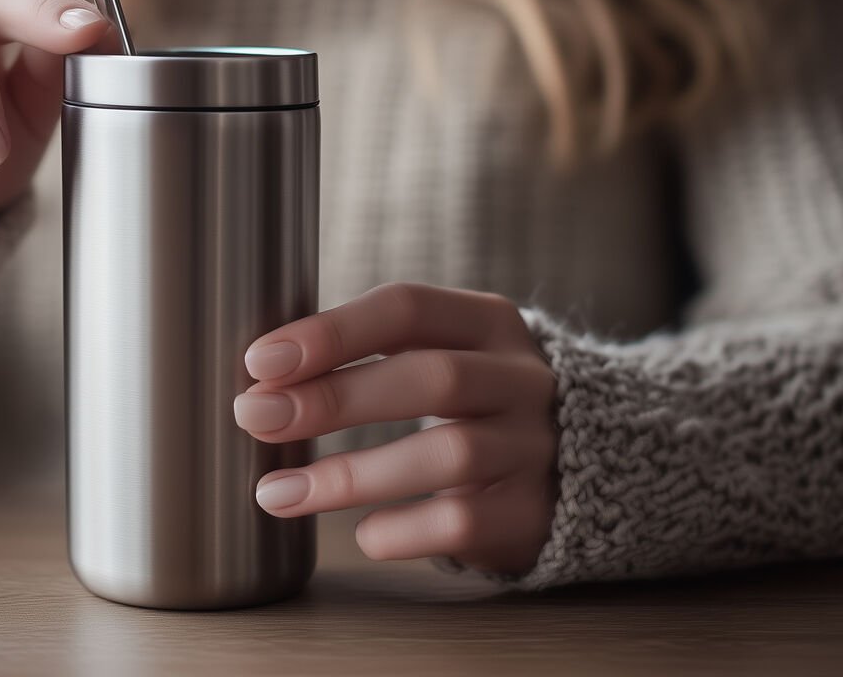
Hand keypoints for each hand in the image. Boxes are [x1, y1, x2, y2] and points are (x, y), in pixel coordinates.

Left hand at [234, 283, 556, 574]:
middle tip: (255, 415)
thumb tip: (261, 381)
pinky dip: (403, 530)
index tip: (259, 360)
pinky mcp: (534, 513)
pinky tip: (361, 534)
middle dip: (333, 397)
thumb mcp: (441, 353)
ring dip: (350, 474)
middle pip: (430, 377)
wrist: (587, 463)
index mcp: (487, 322)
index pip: (407, 308)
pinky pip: (464, 522)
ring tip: (276, 494)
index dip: (331, 331)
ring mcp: (534, 446)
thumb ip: (368, 355)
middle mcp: (521, 378)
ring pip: (447, 453)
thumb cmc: (472, 401)